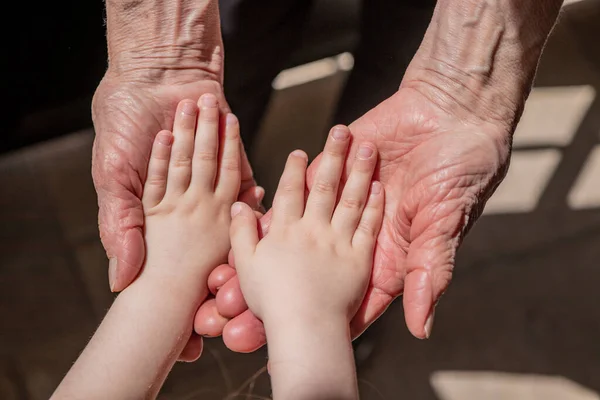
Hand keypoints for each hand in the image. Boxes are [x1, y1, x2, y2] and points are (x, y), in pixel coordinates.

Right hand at [92, 78, 260, 360]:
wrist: (155, 70)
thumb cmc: (125, 119)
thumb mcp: (111, 173)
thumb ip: (121, 224)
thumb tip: (121, 279)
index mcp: (158, 213)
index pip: (174, 264)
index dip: (184, 299)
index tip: (199, 333)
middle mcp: (189, 204)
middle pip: (210, 250)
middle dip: (224, 283)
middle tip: (242, 317)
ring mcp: (213, 182)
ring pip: (231, 223)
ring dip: (243, 248)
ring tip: (258, 278)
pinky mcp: (234, 159)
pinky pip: (246, 183)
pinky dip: (257, 203)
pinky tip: (272, 219)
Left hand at [202, 83, 509, 349]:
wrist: (449, 114)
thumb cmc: (459, 173)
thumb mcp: (446, 224)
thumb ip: (428, 272)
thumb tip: (420, 328)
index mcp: (383, 261)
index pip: (343, 306)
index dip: (311, 328)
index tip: (274, 345)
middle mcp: (353, 240)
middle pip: (308, 281)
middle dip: (270, 301)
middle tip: (225, 321)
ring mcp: (336, 209)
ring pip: (293, 241)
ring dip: (257, 260)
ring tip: (218, 281)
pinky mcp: (325, 175)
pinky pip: (292, 196)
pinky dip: (267, 208)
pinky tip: (234, 226)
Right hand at [229, 129, 383, 323]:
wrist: (306, 330)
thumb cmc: (271, 303)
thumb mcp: (246, 266)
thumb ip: (241, 233)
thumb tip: (238, 206)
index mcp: (285, 231)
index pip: (291, 192)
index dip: (294, 170)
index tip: (300, 151)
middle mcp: (313, 230)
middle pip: (323, 186)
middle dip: (332, 156)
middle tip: (340, 131)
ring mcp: (339, 242)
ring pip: (350, 199)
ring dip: (359, 171)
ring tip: (367, 147)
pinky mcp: (361, 258)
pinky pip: (369, 226)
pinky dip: (375, 206)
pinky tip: (380, 187)